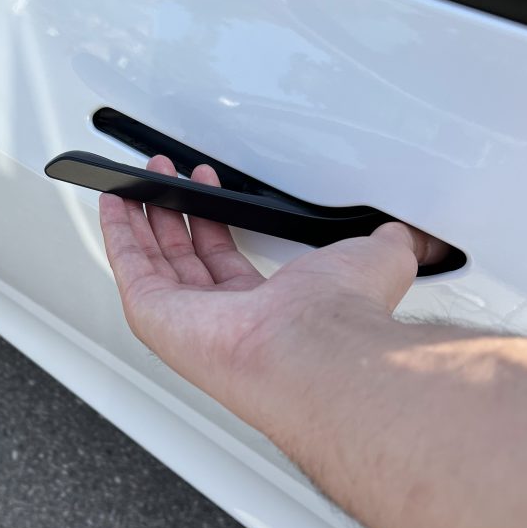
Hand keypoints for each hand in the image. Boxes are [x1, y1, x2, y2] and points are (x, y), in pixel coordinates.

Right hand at [98, 155, 447, 426]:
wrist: (310, 347)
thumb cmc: (337, 317)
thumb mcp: (376, 261)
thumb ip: (390, 244)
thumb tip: (412, 237)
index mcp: (262, 308)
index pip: (226, 262)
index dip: (214, 224)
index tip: (209, 190)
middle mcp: (219, 318)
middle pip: (183, 257)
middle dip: (174, 213)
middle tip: (167, 180)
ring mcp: (183, 317)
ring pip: (151, 259)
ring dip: (143, 217)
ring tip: (137, 182)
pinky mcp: (153, 313)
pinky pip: (126, 264)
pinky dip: (116, 231)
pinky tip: (114, 203)